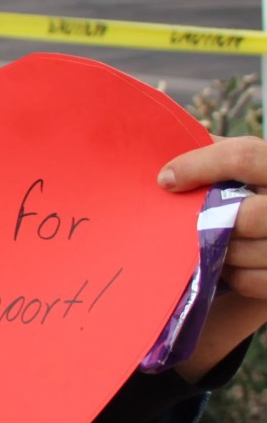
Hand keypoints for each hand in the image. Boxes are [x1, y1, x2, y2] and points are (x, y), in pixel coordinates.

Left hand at [160, 137, 266, 299]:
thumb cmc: (255, 186)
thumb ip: (217, 150)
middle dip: (207, 219)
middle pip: (244, 214)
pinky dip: (228, 273)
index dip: (198, 166)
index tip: (165, 179)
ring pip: (241, 250)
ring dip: (213, 247)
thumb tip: (165, 142)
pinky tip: (224, 261)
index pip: (244, 157)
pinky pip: (248, 280)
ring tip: (207, 238)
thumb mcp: (248, 163)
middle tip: (189, 220)